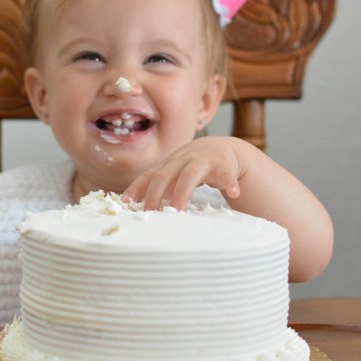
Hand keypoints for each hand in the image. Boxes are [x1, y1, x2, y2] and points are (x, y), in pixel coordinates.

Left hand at [123, 136, 243, 209]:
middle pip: (165, 175)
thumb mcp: (173, 173)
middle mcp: (183, 161)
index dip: (137, 188)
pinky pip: (227, 175)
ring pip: (190, 175)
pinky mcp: (224, 166)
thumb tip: (133, 206)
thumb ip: (158, 187)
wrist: (222, 148)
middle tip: (150, 212)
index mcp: (168, 164)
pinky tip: (234, 193)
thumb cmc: (191, 165)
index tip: (126, 203)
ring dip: (182, 192)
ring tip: (178, 209)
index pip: (148, 175)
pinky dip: (230, 183)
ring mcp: (203, 162)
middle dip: (156, 193)